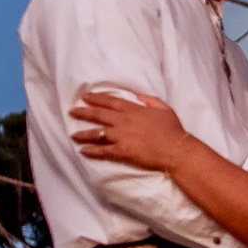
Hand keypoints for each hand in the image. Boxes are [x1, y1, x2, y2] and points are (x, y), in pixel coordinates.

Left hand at [71, 88, 191, 172]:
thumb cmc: (172, 130)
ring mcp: (120, 137)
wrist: (175, 150)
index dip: (96, 99)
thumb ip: (150, 100)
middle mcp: (123, 121)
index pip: (110, 101)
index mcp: (133, 110)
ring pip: (96, 133)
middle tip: (72, 111)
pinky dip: (91, 151)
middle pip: (98, 115)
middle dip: (83, 112)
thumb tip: (138, 95)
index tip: (86, 97)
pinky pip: (102, 151)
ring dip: (83, 134)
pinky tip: (83, 151)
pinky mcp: (121, 151)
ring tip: (73, 135)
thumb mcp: (164, 109)